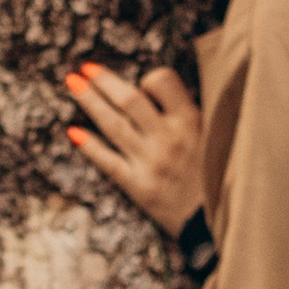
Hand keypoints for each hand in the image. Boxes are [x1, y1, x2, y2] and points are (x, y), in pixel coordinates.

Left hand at [61, 61, 204, 234]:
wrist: (215, 221)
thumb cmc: (217, 174)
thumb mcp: (214, 136)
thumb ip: (189, 112)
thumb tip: (161, 87)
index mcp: (190, 121)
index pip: (161, 82)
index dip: (149, 77)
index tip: (144, 82)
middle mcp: (168, 139)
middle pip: (129, 100)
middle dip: (104, 81)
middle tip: (85, 67)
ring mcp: (150, 163)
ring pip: (113, 126)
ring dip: (89, 102)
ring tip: (72, 83)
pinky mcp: (138, 186)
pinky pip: (108, 162)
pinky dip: (90, 146)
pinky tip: (73, 131)